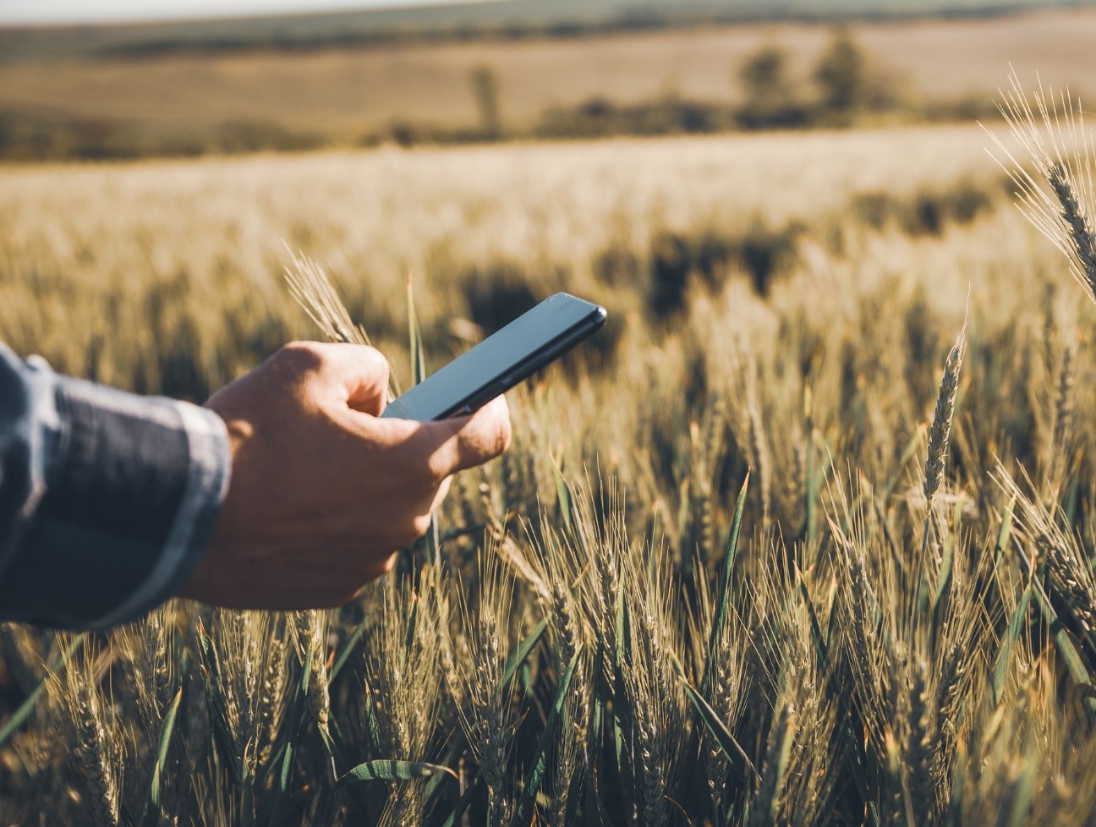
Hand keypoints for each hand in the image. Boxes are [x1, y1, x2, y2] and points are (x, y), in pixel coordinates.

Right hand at [179, 341, 510, 609]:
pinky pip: (357, 543)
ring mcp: (373, 561)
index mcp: (413, 463)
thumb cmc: (245, 434)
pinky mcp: (338, 589)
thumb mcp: (307, 365)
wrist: (178, 516)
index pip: (489, 435)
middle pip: (431, 471)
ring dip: (366, 484)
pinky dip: (338, 522)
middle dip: (402, 443)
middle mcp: (405, 520)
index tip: (482, 396)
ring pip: (389, 509)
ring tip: (304, 466)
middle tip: (350, 424)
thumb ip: (365, 367)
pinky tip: (288, 506)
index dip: (489, 408)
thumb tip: (379, 394)